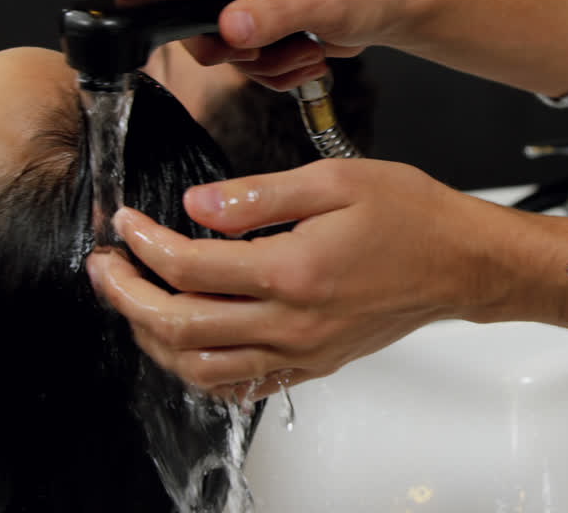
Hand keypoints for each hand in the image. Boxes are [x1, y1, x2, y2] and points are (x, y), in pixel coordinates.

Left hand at [84, 159, 522, 397]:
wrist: (462, 263)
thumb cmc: (412, 217)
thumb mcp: (335, 180)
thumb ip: (259, 196)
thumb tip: (197, 207)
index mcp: (294, 271)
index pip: (190, 267)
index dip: (144, 244)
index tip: (126, 223)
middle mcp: (293, 322)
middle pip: (181, 326)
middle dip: (127, 295)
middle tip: (105, 267)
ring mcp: (303, 351)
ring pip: (201, 368)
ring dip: (154, 338)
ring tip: (135, 302)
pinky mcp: (314, 364)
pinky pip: (241, 386)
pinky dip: (199, 371)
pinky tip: (187, 343)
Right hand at [113, 0, 410, 90]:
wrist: (391, 11)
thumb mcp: (327, 1)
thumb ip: (277, 14)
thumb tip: (231, 27)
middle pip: (198, 1)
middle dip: (235, 40)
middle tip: (264, 52)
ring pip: (216, 36)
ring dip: (262, 59)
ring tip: (304, 52)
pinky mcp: (248, 10)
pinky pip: (235, 51)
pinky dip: (268, 67)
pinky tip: (301, 57)